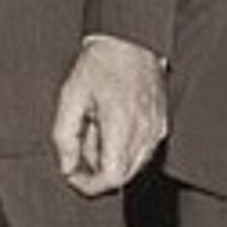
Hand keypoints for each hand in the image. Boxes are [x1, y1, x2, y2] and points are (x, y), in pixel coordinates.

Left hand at [51, 38, 166, 194]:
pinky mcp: (161, 125)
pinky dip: (123, 148)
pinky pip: (142, 150)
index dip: (90, 184)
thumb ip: (65, 135)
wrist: (130, 41)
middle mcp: (145, 132)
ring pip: (133, 164)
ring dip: (110, 158)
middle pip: (124, 175)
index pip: (113, 176)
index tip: (73, 176)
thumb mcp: (70, 96)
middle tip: (78, 148)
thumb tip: (66, 166)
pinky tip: (109, 124)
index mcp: (122, 125)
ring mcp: (156, 129)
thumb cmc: (100, 65)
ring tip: (93, 128)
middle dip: (97, 171)